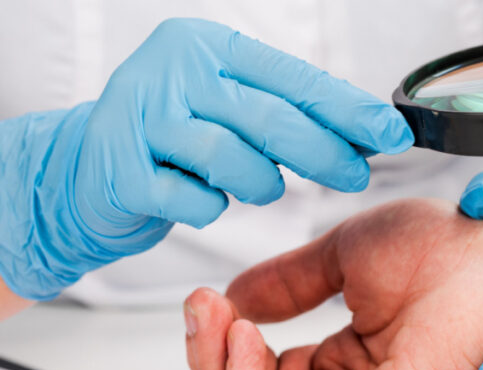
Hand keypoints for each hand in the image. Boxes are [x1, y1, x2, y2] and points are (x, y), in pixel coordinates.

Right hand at [0, 18, 410, 300]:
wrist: (87, 166)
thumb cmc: (177, 134)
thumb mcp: (229, 103)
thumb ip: (285, 107)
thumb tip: (365, 129)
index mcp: (208, 46)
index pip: (294, 79)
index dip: (348, 111)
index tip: (392, 134)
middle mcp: (173, 72)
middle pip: (271, 119)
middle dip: (324, 153)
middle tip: (354, 174)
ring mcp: (141, 118)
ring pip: (235, 160)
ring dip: (260, 184)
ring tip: (258, 185)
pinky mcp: (121, 171)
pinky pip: (195, 202)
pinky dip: (210, 207)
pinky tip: (203, 197)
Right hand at [186, 198, 482, 369]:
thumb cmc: (454, 250)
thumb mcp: (347, 253)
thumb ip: (288, 282)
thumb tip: (236, 297)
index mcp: (356, 351)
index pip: (270, 369)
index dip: (227, 336)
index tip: (206, 297)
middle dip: (211, 355)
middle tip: (200, 309)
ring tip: (217, 320)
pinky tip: (246, 342)